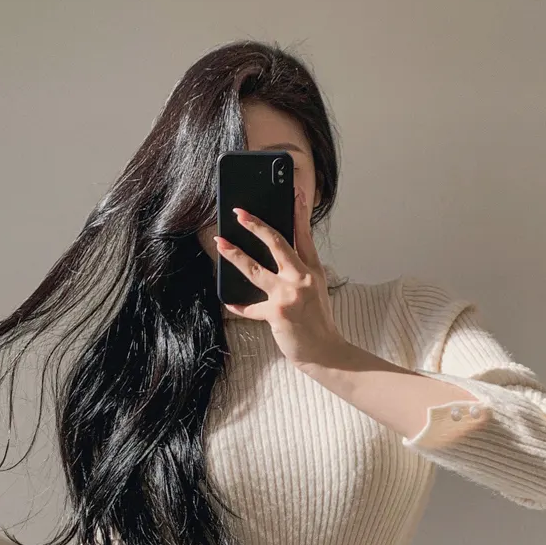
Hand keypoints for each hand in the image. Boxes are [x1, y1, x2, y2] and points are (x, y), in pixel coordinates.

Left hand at [214, 187, 344, 366]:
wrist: (325, 351)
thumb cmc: (317, 321)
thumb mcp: (315, 289)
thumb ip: (298, 271)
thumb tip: (275, 253)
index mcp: (313, 270)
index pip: (304, 235)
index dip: (298, 212)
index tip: (292, 193)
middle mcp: (302, 278)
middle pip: (278, 243)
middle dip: (257, 225)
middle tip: (240, 213)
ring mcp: (289, 295)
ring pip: (255, 268)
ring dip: (235, 254)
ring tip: (220, 243)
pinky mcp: (276, 313)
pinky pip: (250, 307)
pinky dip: (239, 305)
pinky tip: (229, 301)